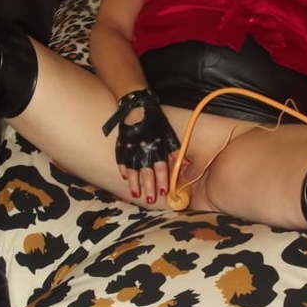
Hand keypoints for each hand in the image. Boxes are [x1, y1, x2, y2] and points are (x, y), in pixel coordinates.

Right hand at [102, 89, 184, 204]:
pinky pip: (121, 159)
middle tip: (150, 199)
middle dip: (148, 186)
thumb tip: (185, 166)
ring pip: (132, 169)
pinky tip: (124, 178)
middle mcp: (144, 149)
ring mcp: (131, 148)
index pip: (161, 166)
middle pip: (146, 171)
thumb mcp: (169, 135)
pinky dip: (123, 169)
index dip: (162, 180)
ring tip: (135, 194)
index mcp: (157, 146)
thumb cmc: (156, 123)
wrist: (137, 107)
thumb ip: (176, 152)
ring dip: (134, 182)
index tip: (164, 192)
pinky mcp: (121, 145)